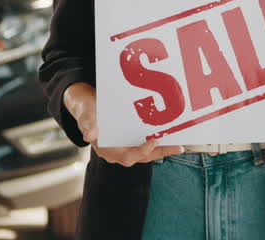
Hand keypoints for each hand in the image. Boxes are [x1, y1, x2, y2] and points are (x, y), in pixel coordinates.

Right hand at [63, 82, 184, 165]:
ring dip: (162, 149)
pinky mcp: (129, 141)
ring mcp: (123, 147)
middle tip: (178, 147)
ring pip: (146, 153)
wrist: (87, 105)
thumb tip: (88, 135)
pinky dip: (157, 142)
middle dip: (160, 153)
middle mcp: (116, 152)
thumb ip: (88, 124)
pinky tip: (169, 136)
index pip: (127, 157)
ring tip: (179, 145)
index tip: (154, 141)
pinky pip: (145, 145)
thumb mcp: (86, 114)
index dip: (142, 151)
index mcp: (106, 150)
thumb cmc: (86, 110)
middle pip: (142, 158)